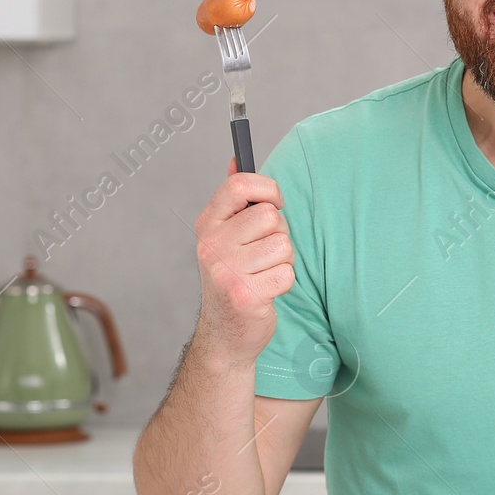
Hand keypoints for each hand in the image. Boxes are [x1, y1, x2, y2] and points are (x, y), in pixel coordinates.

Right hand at [191, 159, 294, 364]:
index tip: (273, 204)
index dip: (268, 190)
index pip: (240, 184)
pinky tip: (266, 291)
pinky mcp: (246, 295)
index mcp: (207, 224)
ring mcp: (226, 271)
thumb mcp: (226, 236)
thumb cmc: (234, 278)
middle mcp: (212, 245)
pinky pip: (287, 272)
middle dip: (279, 234)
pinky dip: (284, 282)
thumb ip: (234, 200)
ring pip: (283, 244)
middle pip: (271, 216)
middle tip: (263, 254)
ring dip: (283, 260)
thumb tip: (237, 159)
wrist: (226, 335)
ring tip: (264, 274)